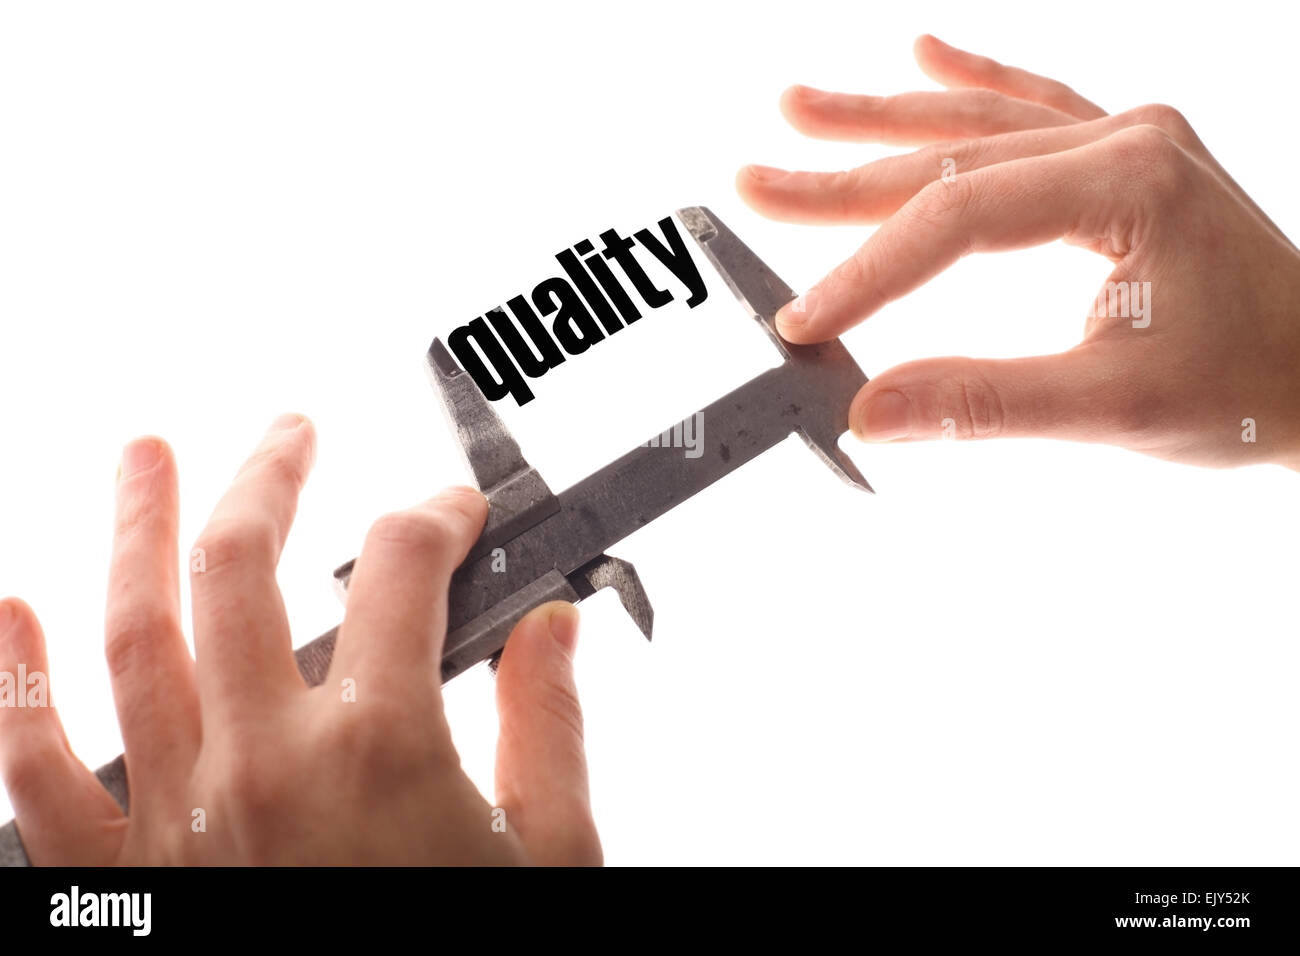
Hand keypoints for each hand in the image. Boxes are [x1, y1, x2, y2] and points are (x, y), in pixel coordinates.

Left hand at [0, 415, 600, 864]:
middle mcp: (265, 763)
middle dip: (269, 476)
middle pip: (244, 565)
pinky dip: (15, 687)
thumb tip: (555, 634)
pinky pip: (36, 773)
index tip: (452, 514)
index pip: (405, 569)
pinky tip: (10, 616)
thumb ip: (551, 730)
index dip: (435, 515)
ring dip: (133, 528)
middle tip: (288, 433)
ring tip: (143, 458)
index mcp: (381, 750)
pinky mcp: (124, 879)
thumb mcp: (551, 859)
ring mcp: (180, 816)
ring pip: (133, 633)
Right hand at [738, 35, 1299, 469]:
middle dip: (841, 179)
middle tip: (752, 187)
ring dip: (882, 117)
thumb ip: (983, 403)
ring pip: (978, 119)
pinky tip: (921, 53)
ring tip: (797, 109)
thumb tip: (870, 412)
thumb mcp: (1114, 407)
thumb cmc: (1251, 385)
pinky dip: (972, 82)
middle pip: (949, 154)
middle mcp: (1124, 140)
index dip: (868, 271)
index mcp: (1127, 184)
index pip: (958, 217)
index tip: (804, 322)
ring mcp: (1127, 137)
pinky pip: (1033, 104)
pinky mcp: (1126, 154)